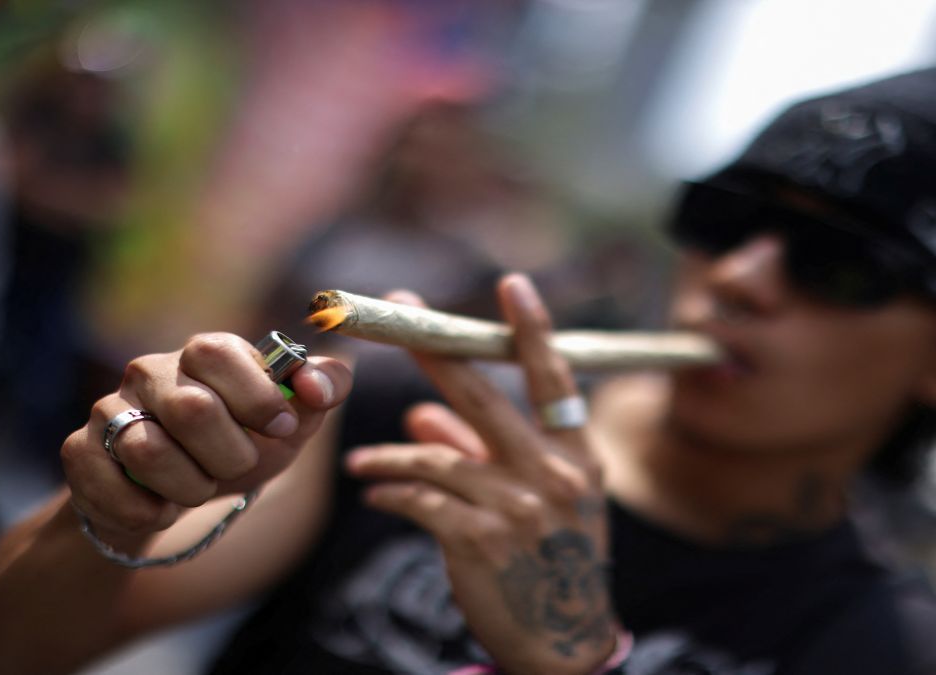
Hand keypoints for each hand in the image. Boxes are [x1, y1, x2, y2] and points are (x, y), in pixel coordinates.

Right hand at [61, 332, 351, 544]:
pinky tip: (160, 506)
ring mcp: (109, 409)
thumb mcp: (289, 424)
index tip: (283, 429)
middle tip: (235, 468)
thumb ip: (323, 391)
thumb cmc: (236, 448)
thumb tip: (316, 386)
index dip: (258, 398)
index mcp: (204, 353)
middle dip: (229, 456)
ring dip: (190, 488)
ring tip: (196, 488)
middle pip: (192, 409)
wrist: (171, 500)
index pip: (220, 353)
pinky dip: (150, 512)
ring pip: (149, 452)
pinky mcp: (78, 451)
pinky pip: (113, 489)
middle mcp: (151, 371)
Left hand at [346, 275, 617, 674]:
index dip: (533, 331)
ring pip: (436, 455)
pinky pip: (419, 500)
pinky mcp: (479, 541)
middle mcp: (551, 476)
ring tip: (359, 461)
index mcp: (575, 457)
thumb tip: (422, 411)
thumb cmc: (546, 560)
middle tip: (396, 313)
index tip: (512, 285)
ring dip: (389, 454)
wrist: (560, 641)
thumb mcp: (535, 501)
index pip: (555, 381)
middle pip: (484, 398)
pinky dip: (390, 491)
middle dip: (435, 351)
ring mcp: (517, 509)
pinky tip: (373, 492)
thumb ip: (479, 451)